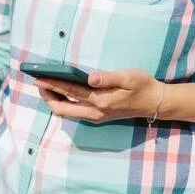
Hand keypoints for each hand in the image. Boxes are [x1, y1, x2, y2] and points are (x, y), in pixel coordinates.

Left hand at [35, 68, 163, 123]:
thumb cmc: (142, 86)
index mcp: (101, 101)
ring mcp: (95, 116)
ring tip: (45, 87)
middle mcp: (95, 112)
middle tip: (38, 83)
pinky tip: (60, 92)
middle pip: (62, 109)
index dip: (53, 85)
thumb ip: (109, 77)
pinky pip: (73, 112)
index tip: (39, 78)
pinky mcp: (97, 116)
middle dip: (48, 97)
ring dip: (54, 101)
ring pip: (66, 113)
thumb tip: (91, 77)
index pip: (70, 93)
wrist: (156, 103)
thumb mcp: (129, 77)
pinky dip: (63, 102)